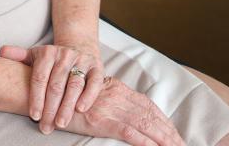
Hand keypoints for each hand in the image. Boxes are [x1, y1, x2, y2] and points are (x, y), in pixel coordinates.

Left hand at [0, 40, 104, 133]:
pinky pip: (94, 83)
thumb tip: (2, 51)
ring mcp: (82, 61)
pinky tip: (80, 110)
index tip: (34, 116)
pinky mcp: (97, 68)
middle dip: (50, 108)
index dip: (36, 98)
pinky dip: (88, 97)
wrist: (79, 47)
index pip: (40, 78)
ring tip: (60, 123)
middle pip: (56, 85)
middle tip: (45, 126)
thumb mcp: (35, 56)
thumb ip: (19, 56)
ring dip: (67, 106)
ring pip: (74, 86)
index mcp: (47, 53)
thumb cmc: (53, 59)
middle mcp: (65, 55)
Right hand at [70, 76, 186, 145]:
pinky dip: (144, 141)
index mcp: (118, 88)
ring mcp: (109, 108)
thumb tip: (128, 113)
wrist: (46, 92)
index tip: (176, 133)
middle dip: (169, 132)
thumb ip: (112, 99)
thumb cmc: (68, 96)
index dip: (164, 120)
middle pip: (151, 115)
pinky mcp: (100, 120)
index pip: (148, 105)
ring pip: (144, 124)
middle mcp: (117, 96)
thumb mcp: (95, 94)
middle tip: (183, 144)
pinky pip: (128, 132)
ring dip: (163, 138)